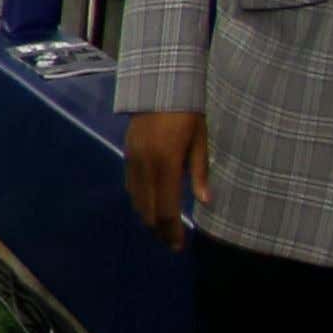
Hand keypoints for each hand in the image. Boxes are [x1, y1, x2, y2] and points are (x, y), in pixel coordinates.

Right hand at [122, 111, 206, 247]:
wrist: (159, 87)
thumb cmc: (188, 113)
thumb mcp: (201, 140)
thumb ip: (200, 172)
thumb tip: (205, 202)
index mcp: (165, 162)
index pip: (166, 207)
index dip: (171, 229)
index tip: (179, 245)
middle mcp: (144, 165)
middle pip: (147, 208)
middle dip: (159, 229)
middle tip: (171, 243)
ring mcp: (132, 160)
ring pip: (136, 199)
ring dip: (147, 217)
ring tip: (162, 229)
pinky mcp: (127, 155)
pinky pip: (131, 185)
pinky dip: (140, 201)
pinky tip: (149, 206)